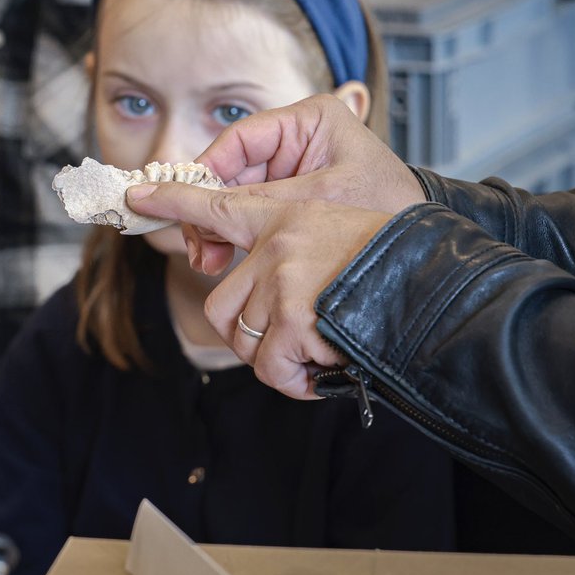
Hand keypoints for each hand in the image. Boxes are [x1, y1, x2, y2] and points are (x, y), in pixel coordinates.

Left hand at [127, 181, 392, 399]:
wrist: (439, 290)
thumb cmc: (396, 269)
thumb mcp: (340, 235)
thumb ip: (294, 255)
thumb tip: (267, 301)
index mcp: (288, 215)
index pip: (215, 205)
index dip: (172, 201)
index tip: (135, 193)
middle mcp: (278, 243)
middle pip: (224, 306)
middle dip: (250, 334)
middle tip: (292, 339)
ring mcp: (284, 281)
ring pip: (245, 340)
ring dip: (278, 359)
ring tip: (322, 350)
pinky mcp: (295, 319)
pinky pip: (271, 367)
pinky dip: (294, 381)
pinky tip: (326, 369)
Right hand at [191, 94, 424, 272]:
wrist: (423, 253)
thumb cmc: (386, 211)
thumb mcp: (315, 203)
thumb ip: (251, 202)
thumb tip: (191, 205)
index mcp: (310, 118)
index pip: (239, 138)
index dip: (204, 171)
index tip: (180, 203)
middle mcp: (296, 139)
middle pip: (229, 170)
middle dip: (207, 210)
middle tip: (199, 249)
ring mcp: (293, 169)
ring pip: (232, 196)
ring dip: (214, 229)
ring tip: (210, 262)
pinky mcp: (291, 199)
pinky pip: (247, 215)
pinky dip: (231, 238)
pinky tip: (223, 260)